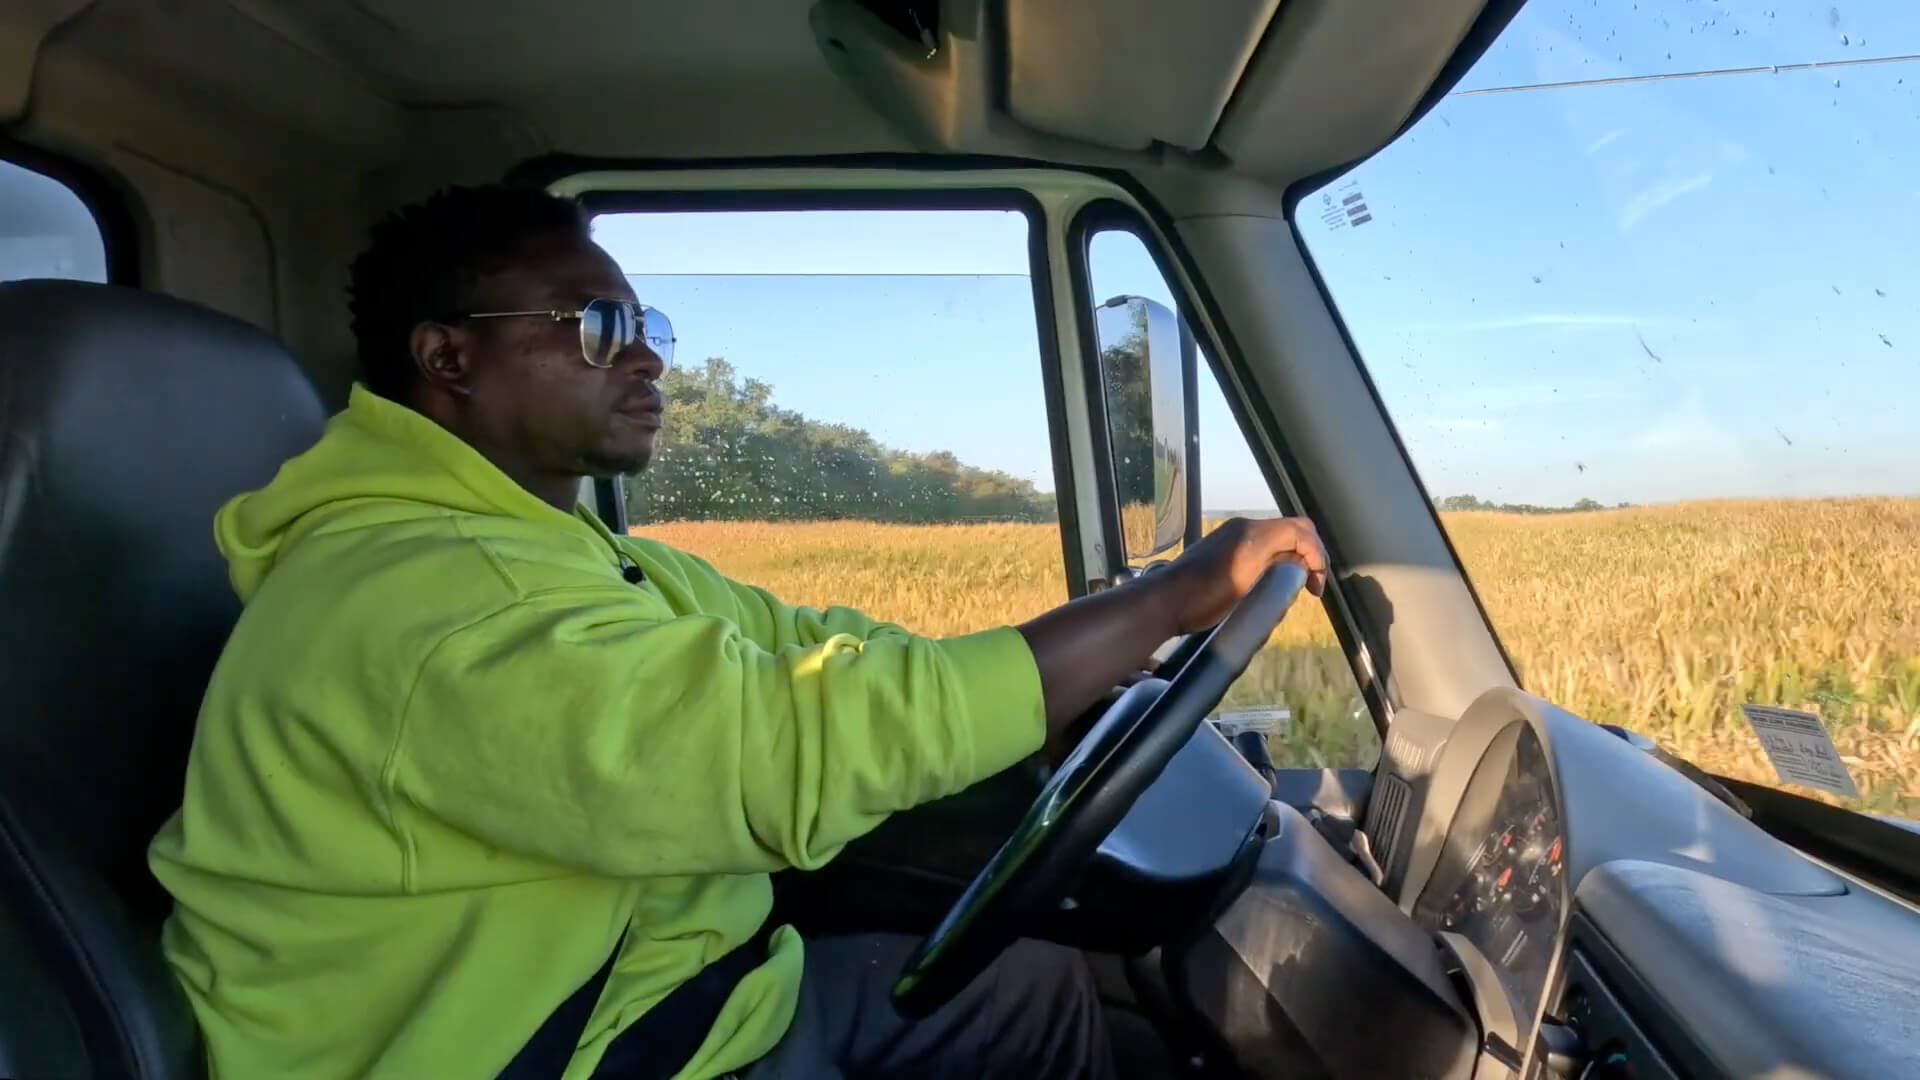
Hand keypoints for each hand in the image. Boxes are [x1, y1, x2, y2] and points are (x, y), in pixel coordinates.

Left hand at [1150, 517, 1326, 635]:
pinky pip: (1262, 544)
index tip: (1316, 588)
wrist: (1165, 601)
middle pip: (1293, 530)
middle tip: (1312, 584)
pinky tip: (1274, 580)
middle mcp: (1245, 527)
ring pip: (1278, 537)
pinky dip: (1278, 557)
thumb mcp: (1247, 582)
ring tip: (1297, 583)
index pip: (1301, 531)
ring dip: (1295, 556)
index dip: (1318, 556)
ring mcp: (1233, 536)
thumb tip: (1301, 562)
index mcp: (1253, 532)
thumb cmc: (1204, 596)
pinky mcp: (1224, 548)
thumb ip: (1279, 564)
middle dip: (1310, 554)